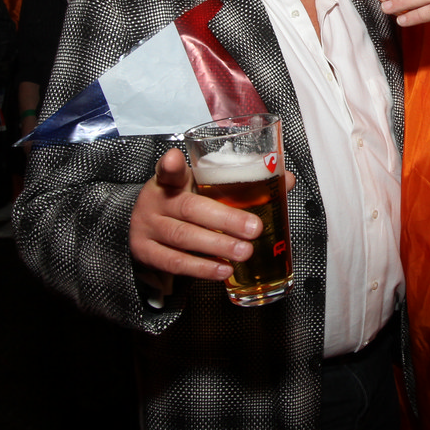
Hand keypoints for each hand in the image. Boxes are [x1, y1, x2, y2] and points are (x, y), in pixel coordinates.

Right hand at [128, 148, 294, 280]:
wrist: (144, 231)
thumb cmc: (181, 205)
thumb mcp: (200, 188)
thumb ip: (236, 183)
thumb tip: (285, 178)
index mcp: (170, 180)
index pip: (167, 169)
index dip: (171, 165)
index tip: (176, 159)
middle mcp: (156, 202)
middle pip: (190, 208)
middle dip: (226, 219)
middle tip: (255, 228)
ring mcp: (148, 228)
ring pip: (184, 237)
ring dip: (218, 246)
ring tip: (245, 252)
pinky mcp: (146, 253)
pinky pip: (176, 262)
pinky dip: (202, 268)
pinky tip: (223, 270)